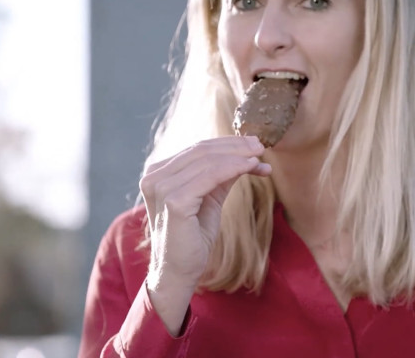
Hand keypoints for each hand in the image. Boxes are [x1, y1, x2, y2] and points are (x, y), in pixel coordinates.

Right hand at [139, 136, 270, 334]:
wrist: (179, 272)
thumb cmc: (192, 237)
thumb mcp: (208, 199)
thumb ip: (221, 176)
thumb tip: (249, 155)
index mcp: (157, 173)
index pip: (195, 149)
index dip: (227, 144)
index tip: (253, 145)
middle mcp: (153, 176)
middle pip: (201, 150)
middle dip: (235, 146)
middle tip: (260, 146)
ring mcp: (161, 188)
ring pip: (208, 160)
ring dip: (238, 156)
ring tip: (259, 157)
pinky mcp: (174, 202)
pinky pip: (211, 176)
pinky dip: (234, 168)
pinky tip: (251, 167)